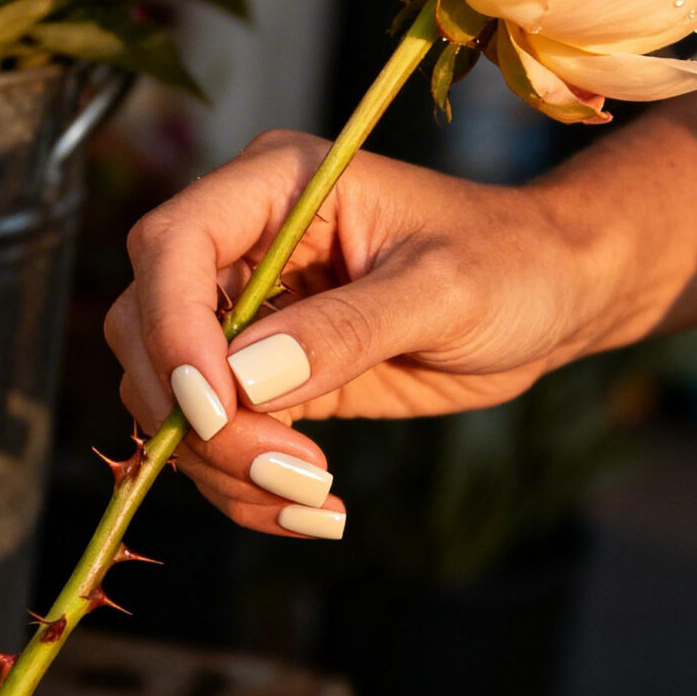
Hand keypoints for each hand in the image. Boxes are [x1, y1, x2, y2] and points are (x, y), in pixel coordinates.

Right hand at [104, 133, 597, 534]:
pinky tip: (313, 511)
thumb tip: (247, 381)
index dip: (174, 329)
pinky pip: (213, 437)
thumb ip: (348, 329)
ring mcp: (246, 311)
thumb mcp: (444, 290)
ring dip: (221, 465)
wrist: (549, 296)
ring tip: (313, 500)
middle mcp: (241, 242)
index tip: (219, 408)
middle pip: (147, 328)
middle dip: (198, 415)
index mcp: (274, 184)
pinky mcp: (261, 376)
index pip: (172, 245)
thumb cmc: (512, 263)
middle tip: (285, 470)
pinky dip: (243, 485)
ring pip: (169, 397)